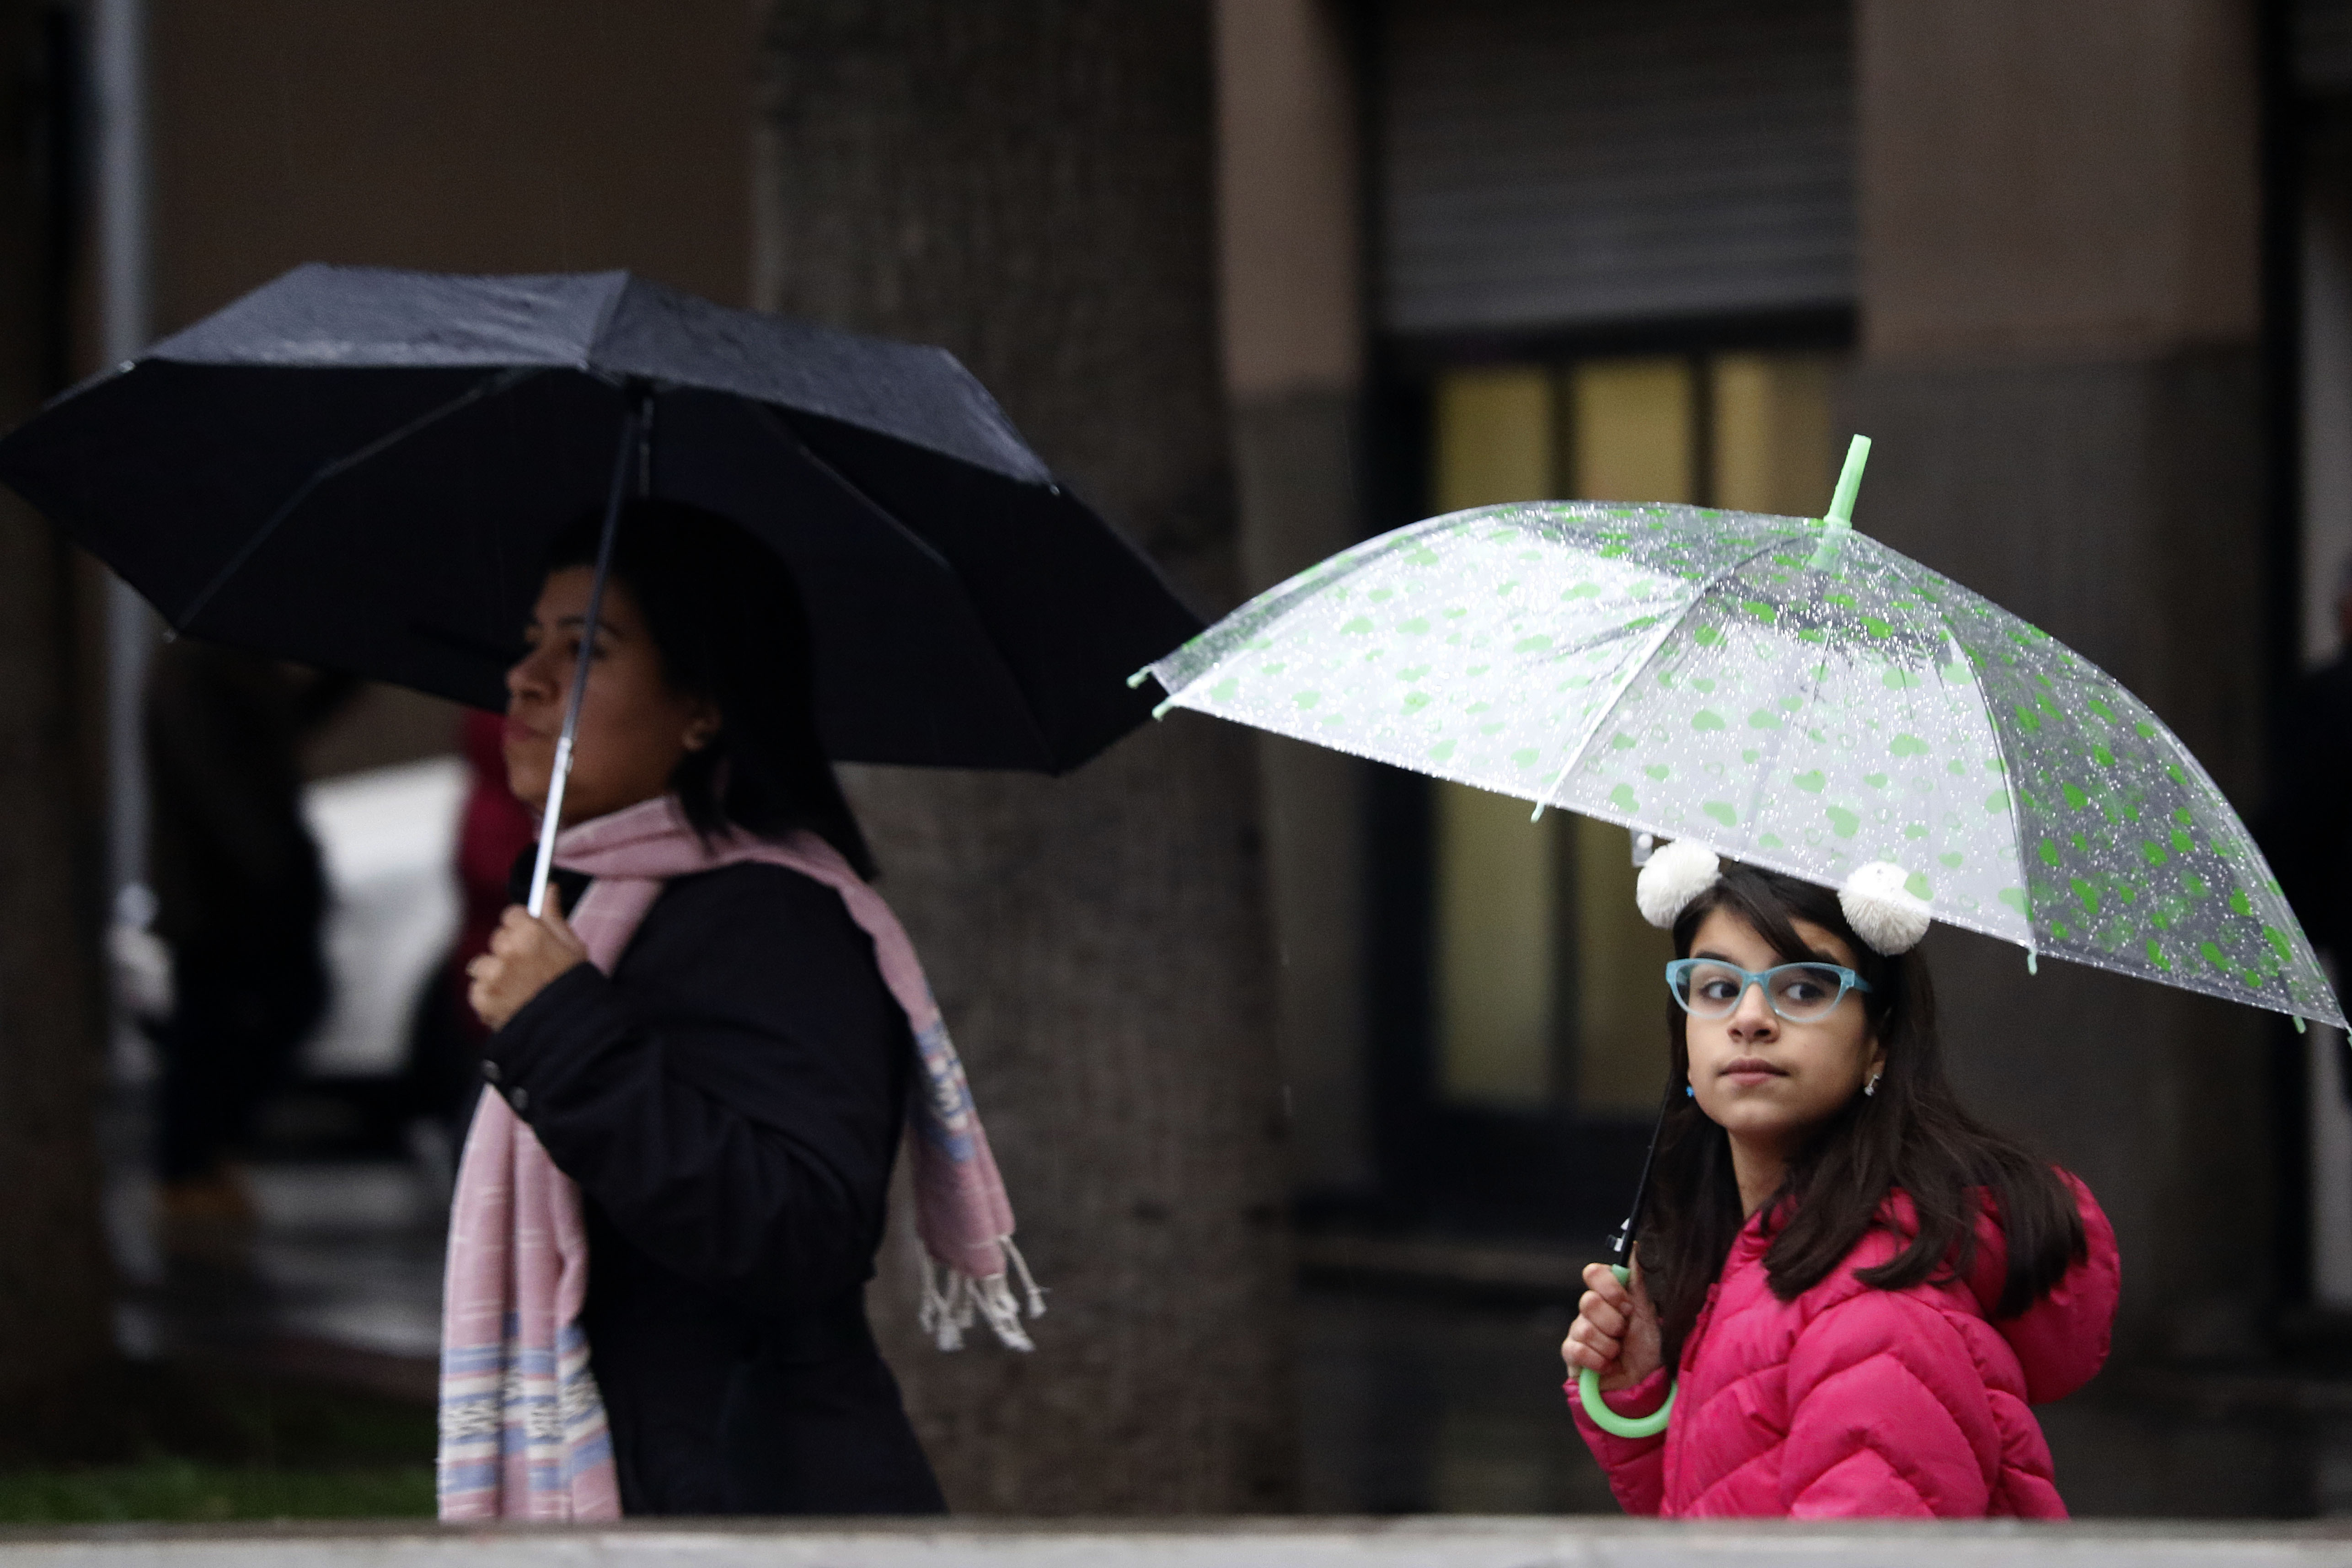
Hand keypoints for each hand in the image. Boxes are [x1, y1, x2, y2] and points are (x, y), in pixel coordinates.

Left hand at [466, 902, 588, 1031]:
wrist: (569, 1030)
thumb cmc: (574, 985)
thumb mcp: (572, 947)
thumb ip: (554, 916)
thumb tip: (548, 889)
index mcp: (532, 934)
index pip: (512, 914)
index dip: (523, 927)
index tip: (531, 940)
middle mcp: (508, 951)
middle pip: (498, 937)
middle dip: (509, 949)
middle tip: (530, 969)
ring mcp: (492, 975)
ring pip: (482, 962)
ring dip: (495, 972)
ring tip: (518, 988)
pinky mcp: (481, 998)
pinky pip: (477, 987)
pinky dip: (489, 995)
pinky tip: (510, 1001)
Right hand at [1561, 1254, 1662, 1392]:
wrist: (1643, 1383)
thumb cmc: (1647, 1347)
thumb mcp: (1648, 1313)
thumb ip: (1637, 1282)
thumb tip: (1637, 1247)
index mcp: (1608, 1296)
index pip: (1593, 1273)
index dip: (1609, 1288)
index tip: (1627, 1306)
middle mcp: (1590, 1311)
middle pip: (1587, 1301)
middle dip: (1613, 1323)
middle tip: (1624, 1334)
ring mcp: (1578, 1332)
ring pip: (1584, 1329)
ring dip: (1609, 1346)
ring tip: (1618, 1354)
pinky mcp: (1572, 1355)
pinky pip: (1576, 1350)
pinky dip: (1598, 1361)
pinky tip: (1608, 1366)